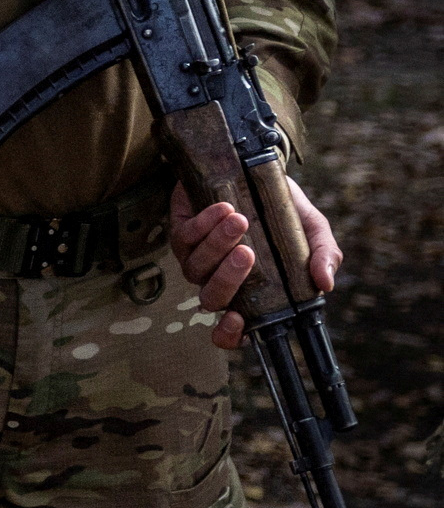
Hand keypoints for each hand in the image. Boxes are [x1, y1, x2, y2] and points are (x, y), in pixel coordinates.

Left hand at [168, 171, 338, 350]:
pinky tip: (224, 208)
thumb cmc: (285, 211)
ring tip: (241, 220)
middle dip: (228, 278)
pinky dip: (204, 223)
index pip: (231, 330)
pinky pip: (185, 236)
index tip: (238, 320)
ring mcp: (196, 259)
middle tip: (248, 253)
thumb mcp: (312, 232)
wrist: (257, 173)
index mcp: (249, 292)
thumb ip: (323, 256)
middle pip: (212, 298)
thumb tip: (325, 283)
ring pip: (197, 266)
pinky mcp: (180, 232)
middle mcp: (218, 281)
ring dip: (218, 244)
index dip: (229, 334)